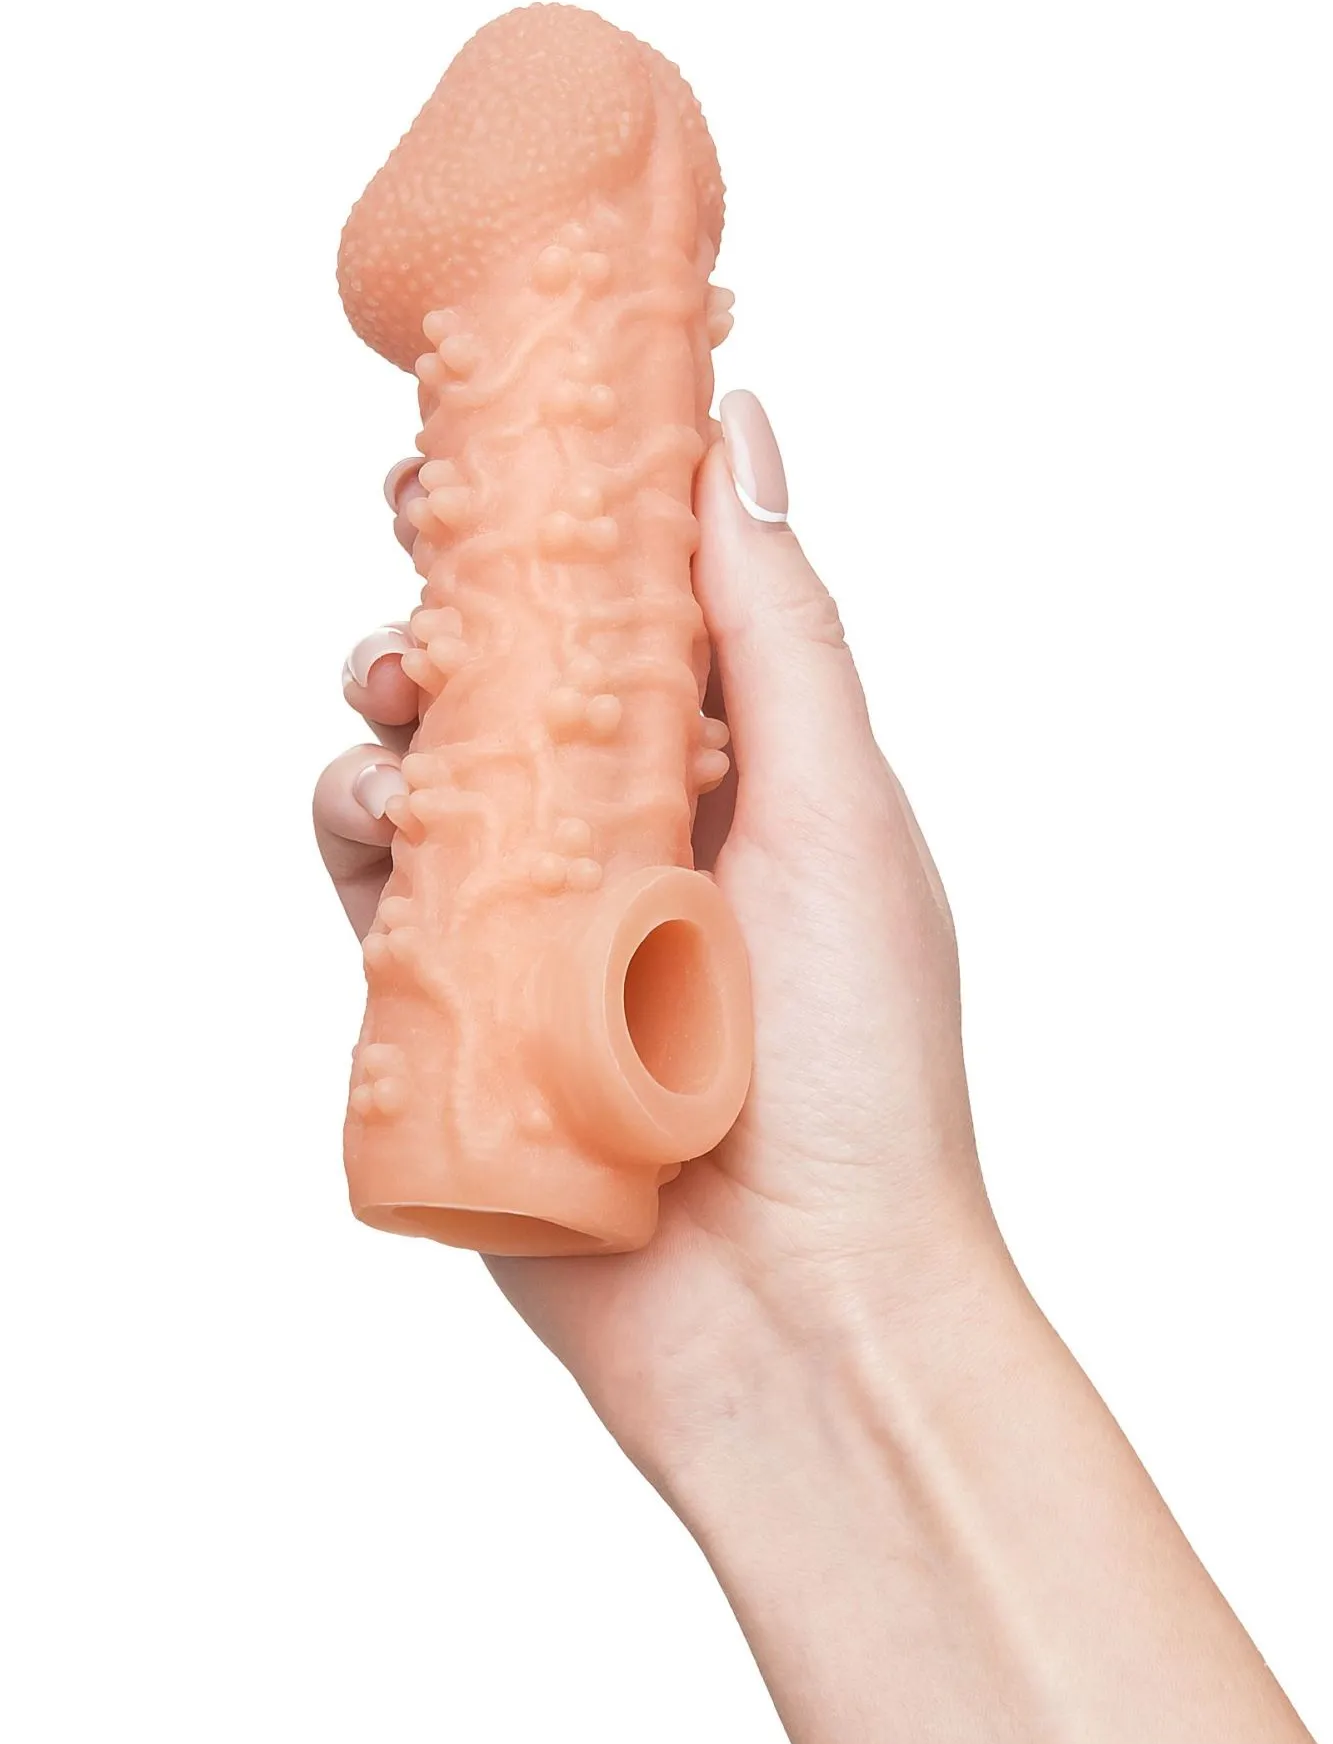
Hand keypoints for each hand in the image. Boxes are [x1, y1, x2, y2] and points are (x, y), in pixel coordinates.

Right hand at [314, 393, 1001, 1487]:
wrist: (797, 1316)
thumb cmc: (857, 1069)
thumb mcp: (840, 810)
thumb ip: (776, 623)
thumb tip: (735, 427)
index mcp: (746, 775)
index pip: (637, 607)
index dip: (567, 510)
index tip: (508, 429)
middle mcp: (639, 835)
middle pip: (515, 670)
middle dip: (460, 583)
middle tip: (418, 524)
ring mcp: (539, 920)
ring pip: (429, 760)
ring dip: (397, 694)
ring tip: (402, 682)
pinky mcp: (454, 1007)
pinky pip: (374, 886)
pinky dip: (356, 822)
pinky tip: (372, 804)